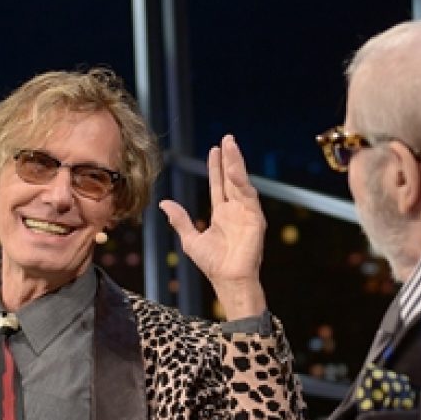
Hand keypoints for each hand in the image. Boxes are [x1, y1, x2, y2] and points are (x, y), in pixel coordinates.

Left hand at [160, 134, 266, 319]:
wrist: (228, 280)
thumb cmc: (213, 264)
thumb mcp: (190, 239)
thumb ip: (180, 220)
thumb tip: (164, 203)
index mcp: (223, 214)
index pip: (220, 185)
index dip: (216, 168)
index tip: (214, 150)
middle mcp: (236, 210)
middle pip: (232, 178)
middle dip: (230, 158)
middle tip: (227, 139)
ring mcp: (247, 213)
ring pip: (241, 182)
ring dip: (236, 163)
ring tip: (231, 145)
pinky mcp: (256, 218)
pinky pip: (248, 196)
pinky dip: (241, 181)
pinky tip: (233, 169)